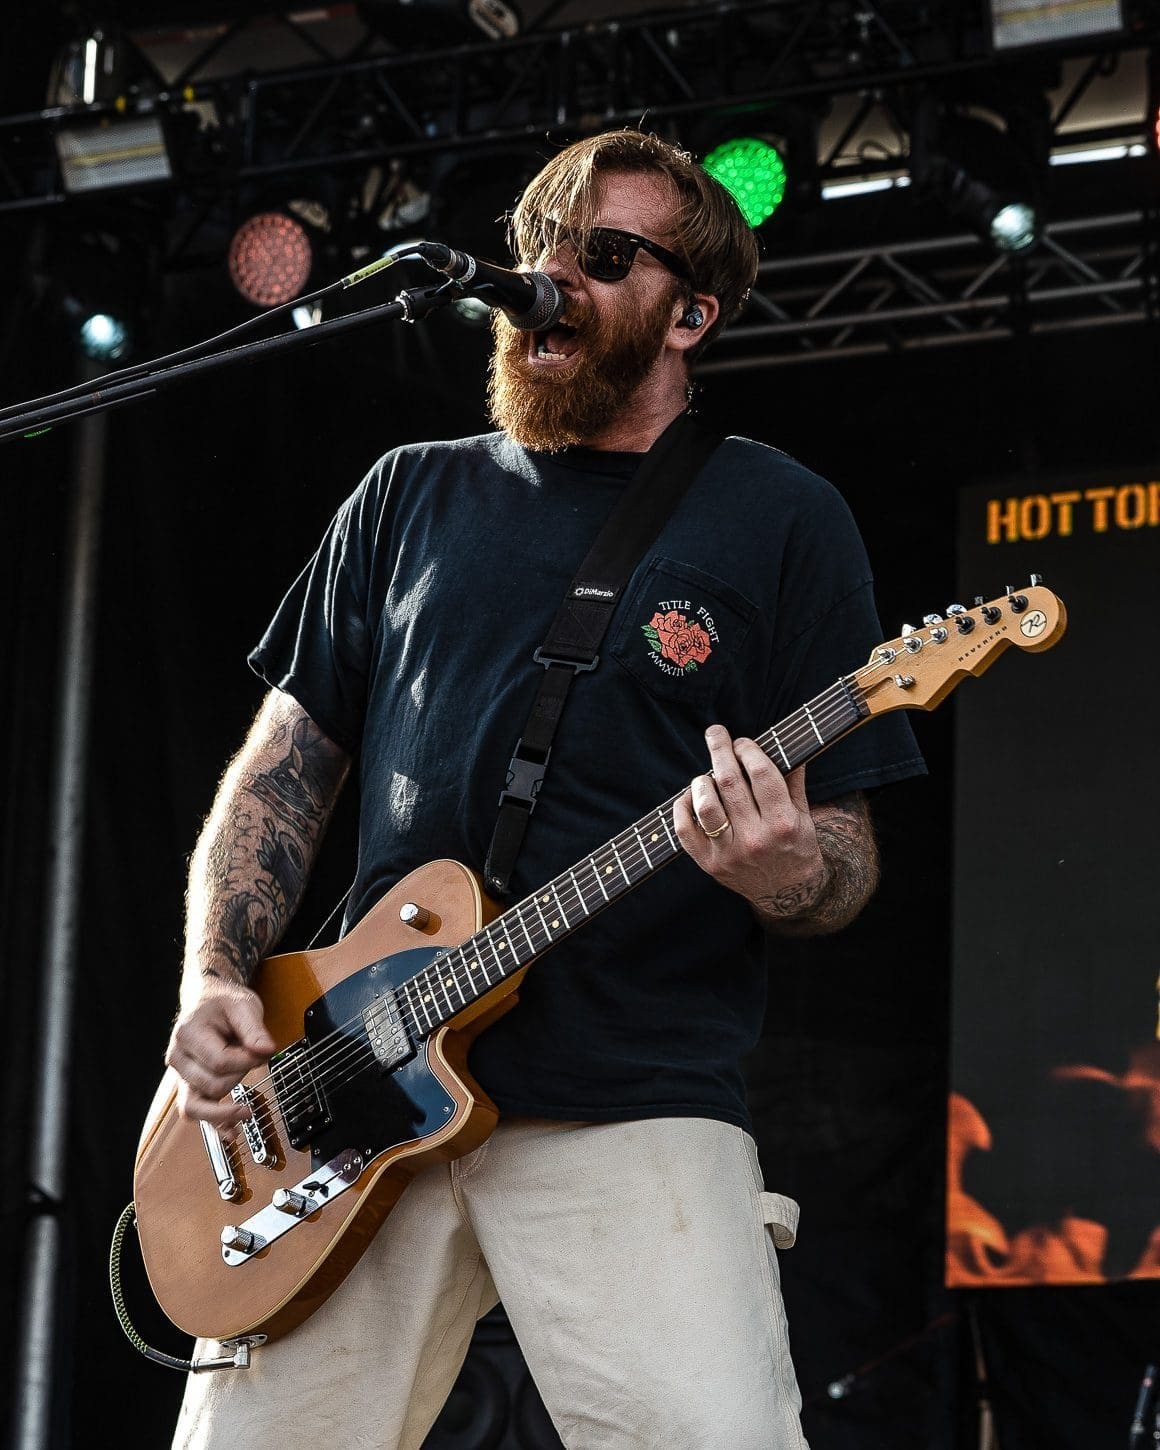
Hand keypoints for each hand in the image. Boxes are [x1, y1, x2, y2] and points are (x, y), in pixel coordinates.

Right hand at [165, 972, 275, 1127]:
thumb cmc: (223, 1002)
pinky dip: (213, 1124)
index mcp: (188, 1034)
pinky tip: (231, 1133)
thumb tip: (266, 1051)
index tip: (262, 1050)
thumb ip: (254, 1029)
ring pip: (195, 1107)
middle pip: (212, 1084)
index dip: (246, 1061)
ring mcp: (181, 1075)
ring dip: (224, 1109)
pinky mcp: (190, 1086)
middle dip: (240, 1075)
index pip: (219, 1062)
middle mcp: (179, 1058)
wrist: (207, 1001)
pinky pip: (195, 1112)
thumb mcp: (243, 1005)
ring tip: (246, 1112)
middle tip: (253, 1058)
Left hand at [672, 724, 828, 921]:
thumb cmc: (796, 846)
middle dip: (720, 750)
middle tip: (715, 733)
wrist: (788, 893)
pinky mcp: (710, 865)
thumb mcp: (804, 815)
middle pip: (730, 782)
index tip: (742, 742)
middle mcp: (756, 839)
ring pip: (706, 805)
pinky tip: (690, 796)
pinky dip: (682, 807)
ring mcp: (730, 854)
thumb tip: (784, 743)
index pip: (761, 773)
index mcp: (783, 823)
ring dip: (702, 781)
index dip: (748, 750)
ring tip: (707, 775)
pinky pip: (685, 831)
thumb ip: (792, 780)